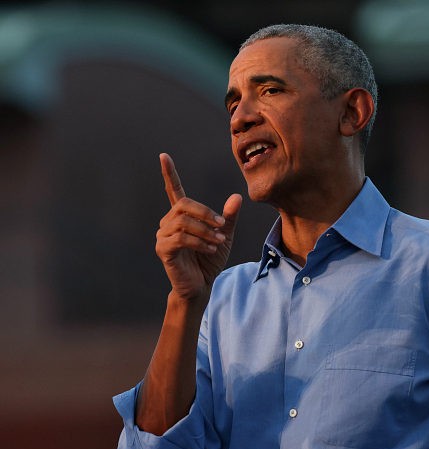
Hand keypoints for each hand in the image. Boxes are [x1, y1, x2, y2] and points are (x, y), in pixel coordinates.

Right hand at [155, 153, 241, 299]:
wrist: (202, 285)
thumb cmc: (210, 260)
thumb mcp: (224, 236)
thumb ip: (228, 217)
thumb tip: (236, 196)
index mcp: (182, 216)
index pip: (174, 191)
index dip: (169, 174)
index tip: (164, 156)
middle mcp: (168, 222)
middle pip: (184, 205)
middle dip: (206, 213)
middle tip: (222, 225)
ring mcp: (163, 236)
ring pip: (183, 222)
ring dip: (205, 230)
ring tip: (218, 242)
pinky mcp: (163, 249)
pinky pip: (180, 238)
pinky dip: (198, 242)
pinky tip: (210, 249)